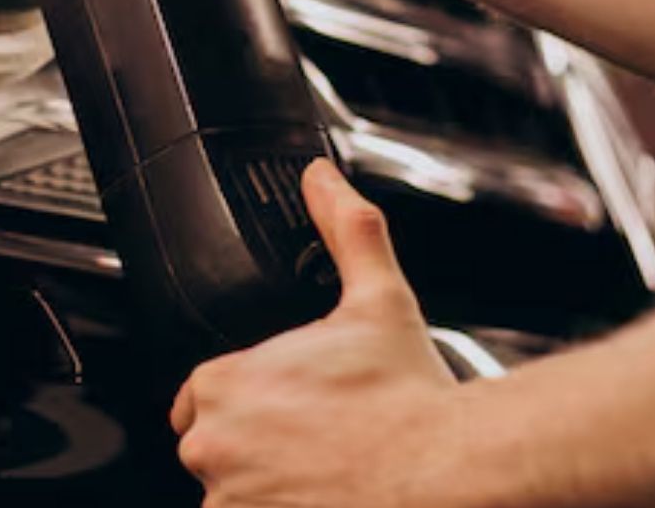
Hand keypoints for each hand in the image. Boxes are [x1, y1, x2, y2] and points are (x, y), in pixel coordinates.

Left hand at [169, 160, 465, 506]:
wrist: (449, 470)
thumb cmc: (412, 398)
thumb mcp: (376, 298)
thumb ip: (345, 231)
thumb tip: (323, 179)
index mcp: (223, 383)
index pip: (206, 398)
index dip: (252, 403)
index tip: (294, 412)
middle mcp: (213, 443)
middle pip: (216, 448)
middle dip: (256, 448)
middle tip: (316, 446)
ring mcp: (230, 497)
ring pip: (232, 493)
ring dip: (265, 487)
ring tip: (324, 475)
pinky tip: (321, 495)